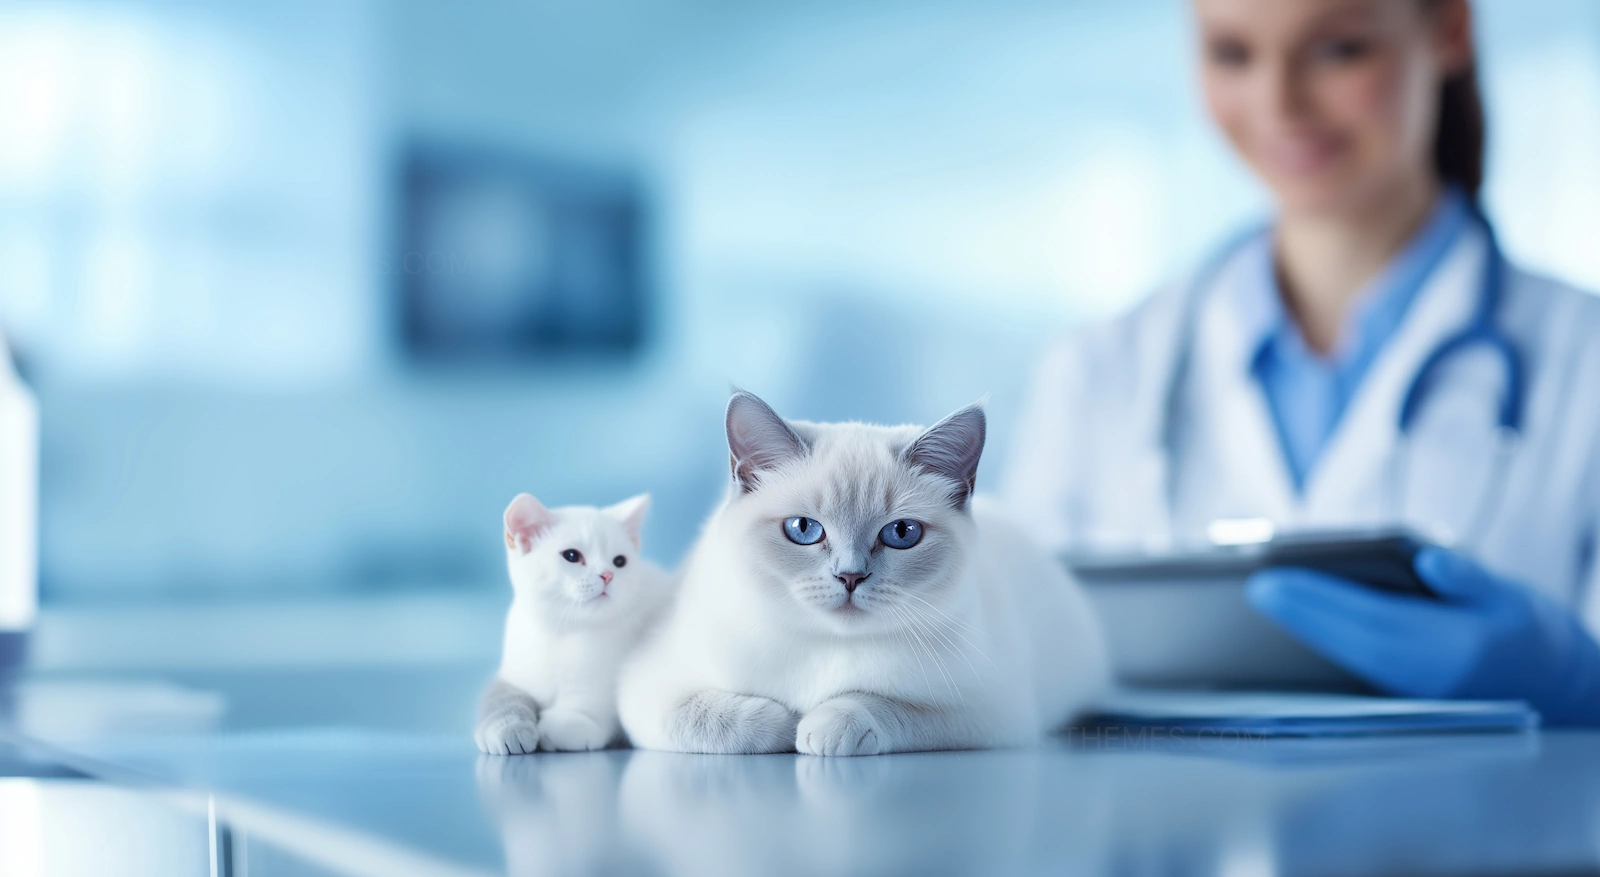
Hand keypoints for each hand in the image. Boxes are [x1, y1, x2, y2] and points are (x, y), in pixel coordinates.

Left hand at [1246, 547, 1599, 725]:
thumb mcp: (1512, 597)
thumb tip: (1432, 561)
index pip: (1371, 621)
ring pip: (1346, 657)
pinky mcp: (1402, 695)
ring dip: (1304, 628)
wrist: (1557, 690)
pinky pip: (1354, 666)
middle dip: (1299, 614)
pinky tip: (1291, 622)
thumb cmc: (1528, 633)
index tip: (1272, 580)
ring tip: (1262, 597)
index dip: (1318, 600)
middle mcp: (1427, 680)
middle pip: (1348, 641)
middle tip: (1252, 586)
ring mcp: (1412, 693)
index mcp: (1453, 651)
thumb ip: (1470, 578)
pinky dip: (1322, 642)